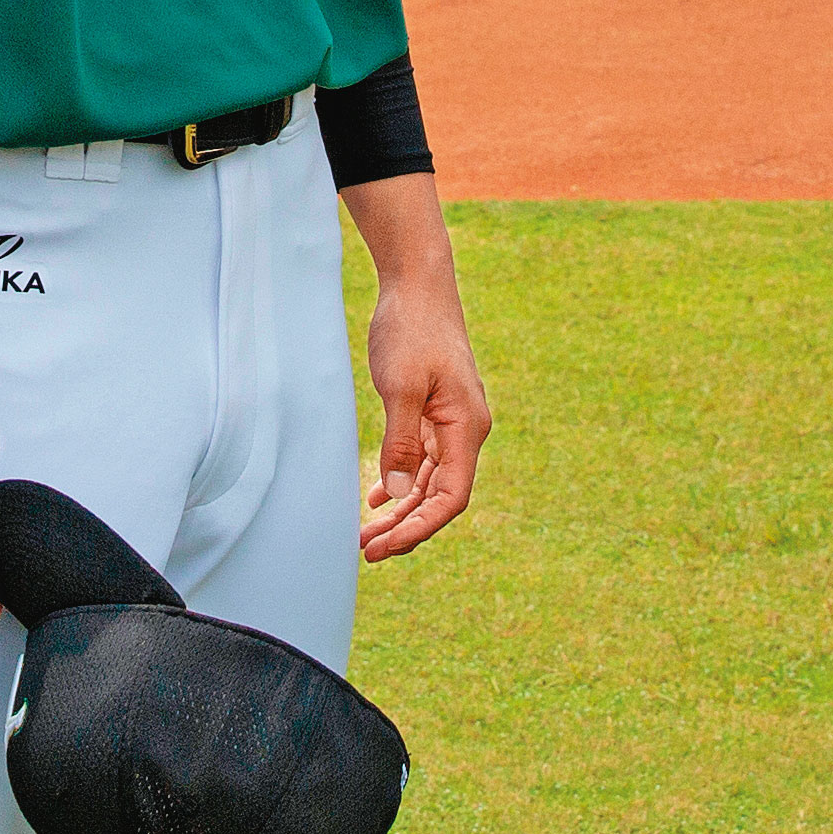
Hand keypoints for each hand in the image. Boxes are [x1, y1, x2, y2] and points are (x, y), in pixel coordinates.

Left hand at [359, 264, 491, 561]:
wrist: (418, 283)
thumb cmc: (411, 329)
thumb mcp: (401, 386)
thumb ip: (402, 442)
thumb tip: (399, 494)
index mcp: (466, 428)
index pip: (451, 498)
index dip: (418, 528)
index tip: (383, 546)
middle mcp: (466, 430)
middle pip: (440, 496)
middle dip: (406, 526)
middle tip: (366, 550)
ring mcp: (451, 421)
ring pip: (430, 480)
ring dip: (402, 508)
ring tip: (367, 533)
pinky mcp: (435, 410)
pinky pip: (423, 458)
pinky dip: (402, 480)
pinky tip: (378, 496)